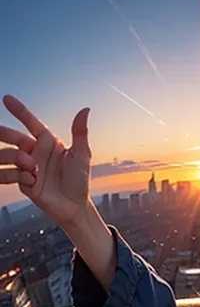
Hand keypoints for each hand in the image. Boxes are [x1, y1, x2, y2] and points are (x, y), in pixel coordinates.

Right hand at [0, 95, 91, 226]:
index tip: (6, 99)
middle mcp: (35, 153)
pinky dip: (18, 176)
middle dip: (4, 133)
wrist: (75, 207)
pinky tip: (31, 180)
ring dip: (13, 157)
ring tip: (31, 167)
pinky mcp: (23, 183)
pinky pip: (10, 175)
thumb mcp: (82, 155)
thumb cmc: (79, 181)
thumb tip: (85, 110)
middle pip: (13, 137)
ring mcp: (27, 168)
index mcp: (48, 143)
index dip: (19, 111)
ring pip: (7, 155)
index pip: (31, 123)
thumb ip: (80, 133)